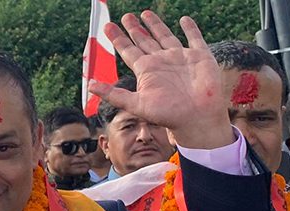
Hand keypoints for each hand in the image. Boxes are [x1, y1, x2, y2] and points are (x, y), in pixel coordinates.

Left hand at [88, 12, 231, 149]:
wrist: (197, 118)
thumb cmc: (168, 114)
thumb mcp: (137, 104)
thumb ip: (114, 94)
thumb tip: (90, 86)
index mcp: (147, 71)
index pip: (128, 50)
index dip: (118, 39)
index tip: (108, 26)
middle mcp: (161, 62)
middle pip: (144, 41)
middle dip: (134, 29)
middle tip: (125, 16)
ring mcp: (180, 58)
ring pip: (165, 36)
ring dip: (155, 25)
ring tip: (145, 13)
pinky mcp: (200, 56)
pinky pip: (194, 38)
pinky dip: (190, 28)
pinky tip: (184, 19)